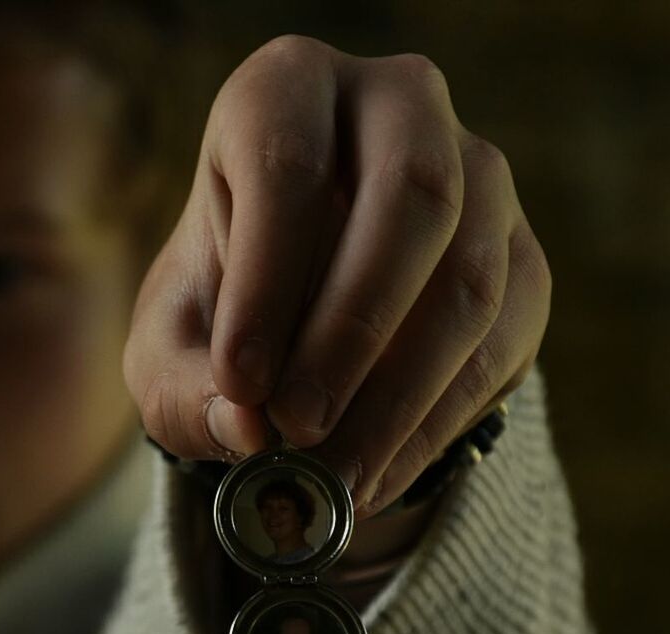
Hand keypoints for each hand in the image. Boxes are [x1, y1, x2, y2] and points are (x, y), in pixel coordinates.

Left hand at [124, 36, 549, 518]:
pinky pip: (501, 344)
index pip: (289, 164)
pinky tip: (374, 478)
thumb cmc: (217, 317)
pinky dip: (435, 426)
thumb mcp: (168, 353)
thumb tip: (245, 429)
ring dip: (398, 399)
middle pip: (413, 198)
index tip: (240, 384)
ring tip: (331, 482)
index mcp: (285, 95)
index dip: (267, 282)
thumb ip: (186, 388)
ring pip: (469, 281)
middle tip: (296, 431)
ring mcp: (478, 178)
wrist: (291, 321)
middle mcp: (397, 109)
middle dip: (350, 334)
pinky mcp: (520, 260)